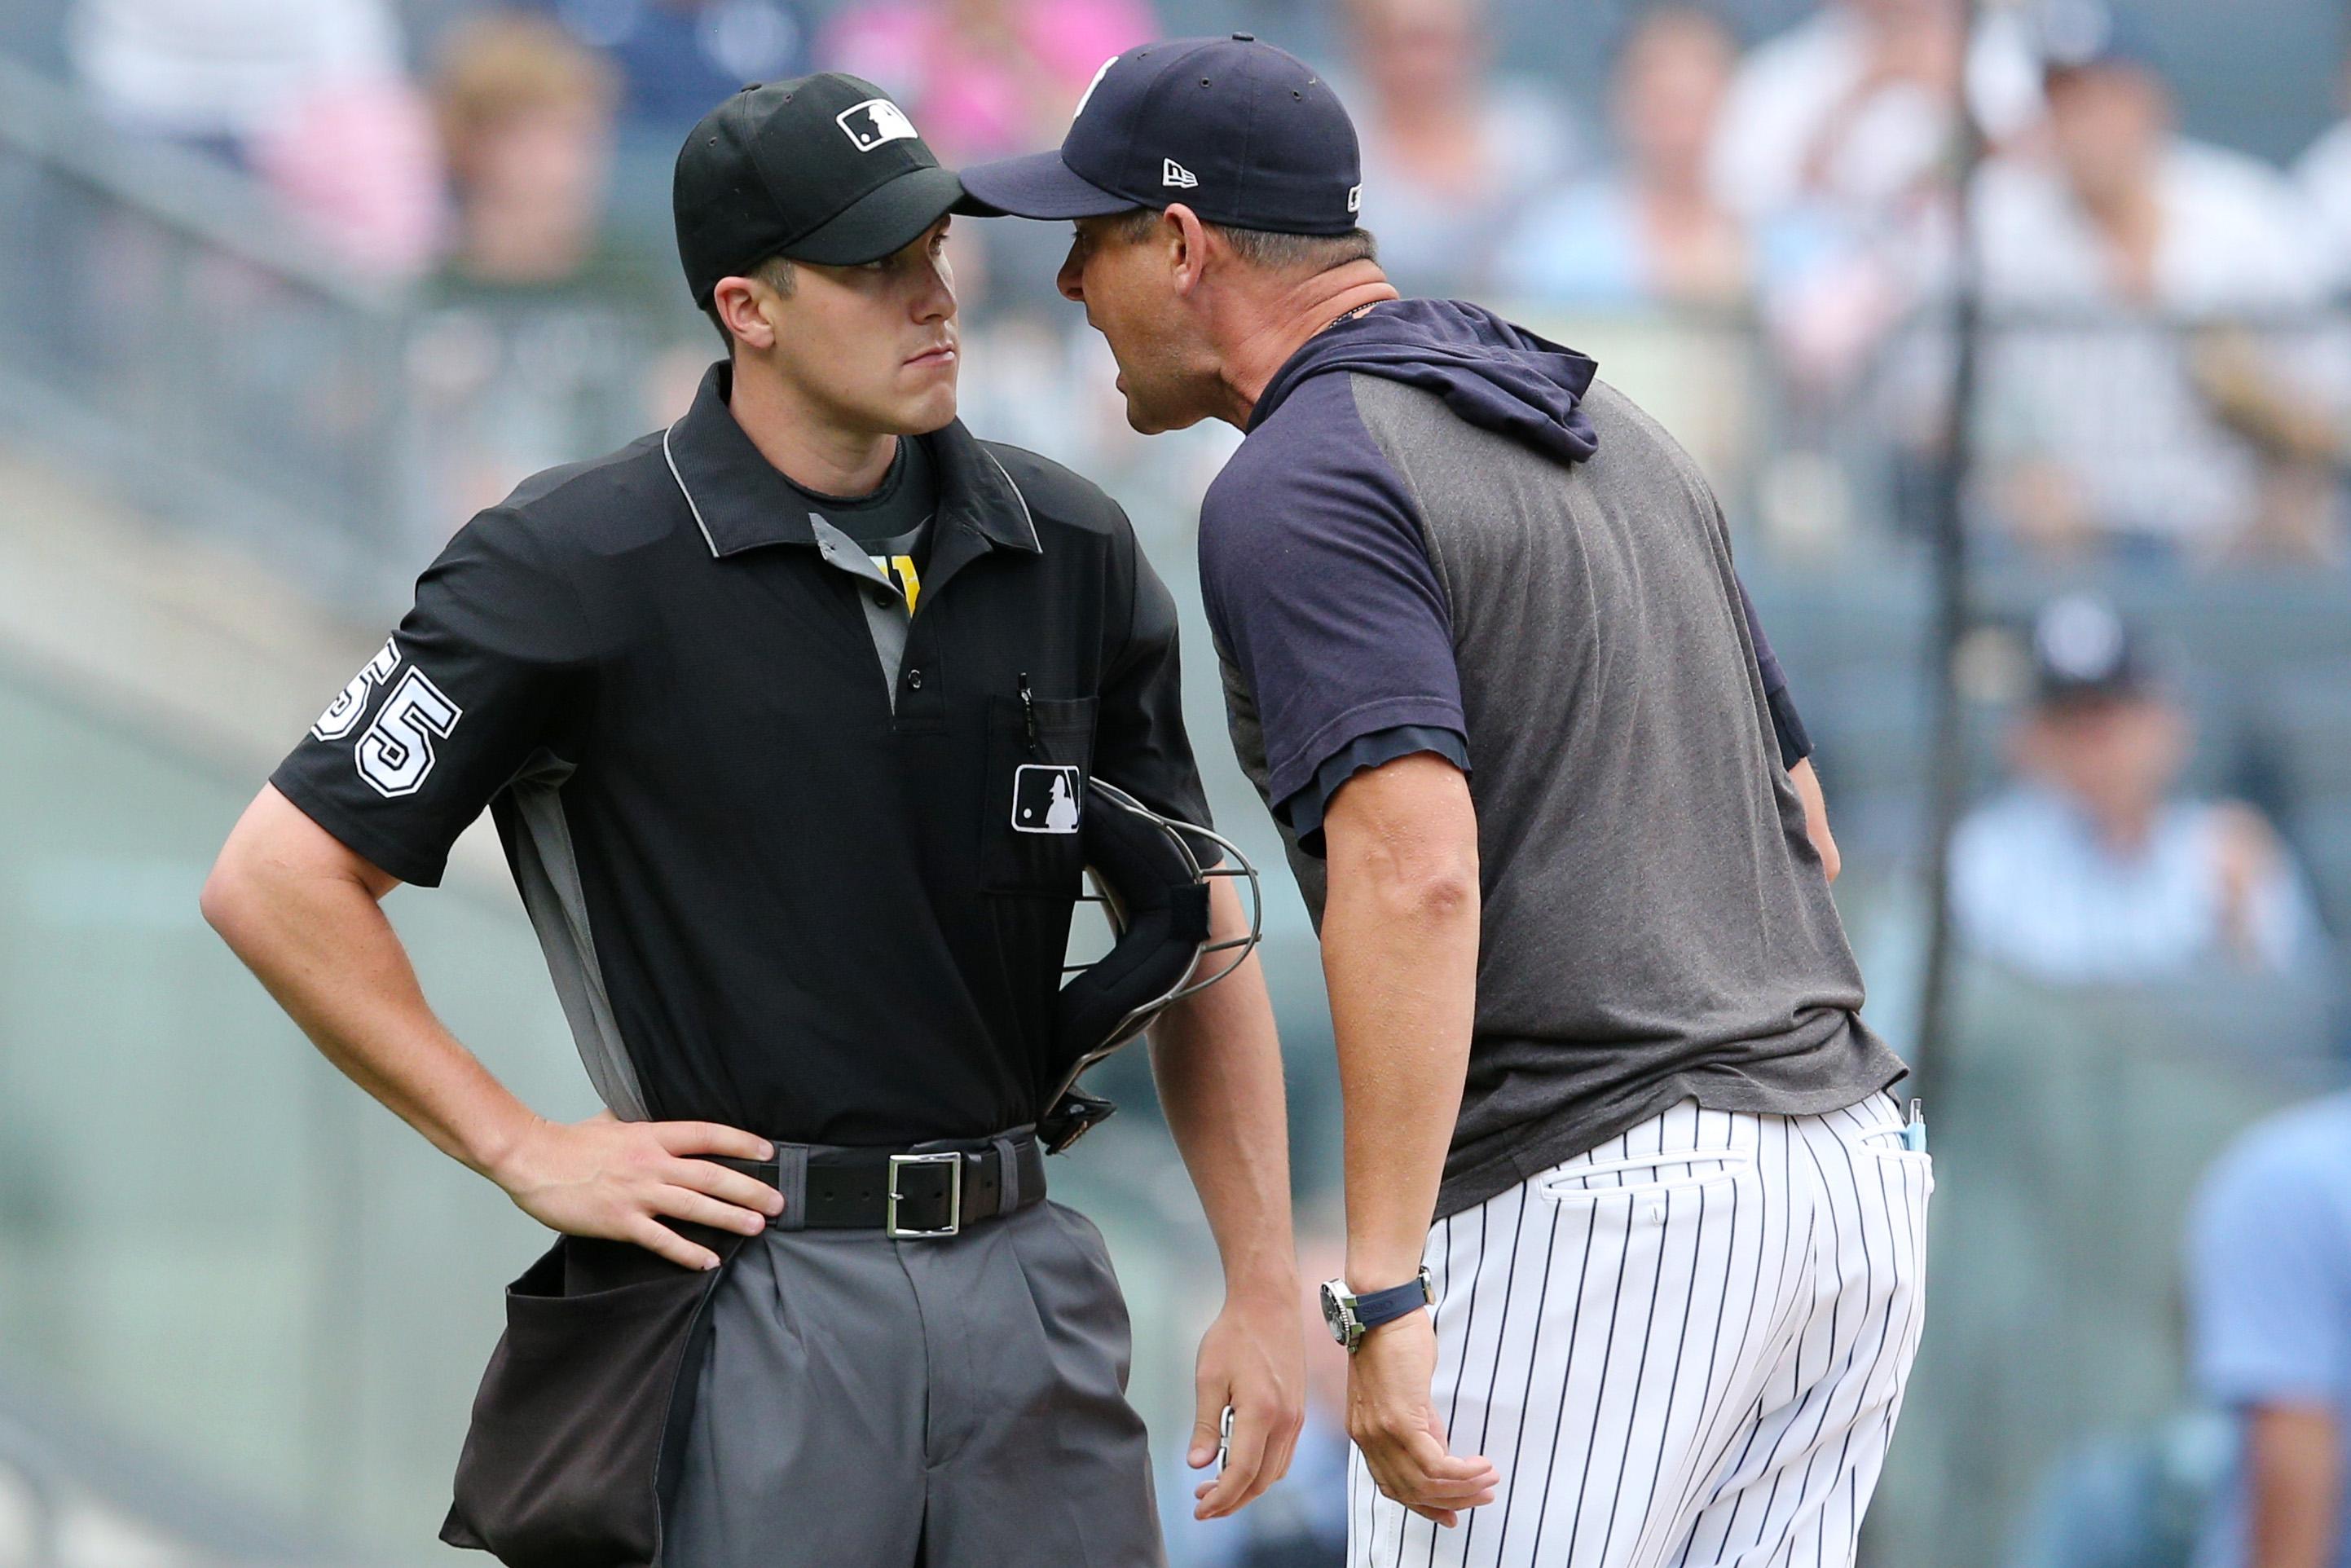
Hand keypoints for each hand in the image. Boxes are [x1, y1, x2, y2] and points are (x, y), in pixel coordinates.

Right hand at [490, 1110, 782, 1269]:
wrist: (532, 1160)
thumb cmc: (570, 1143)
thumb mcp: (612, 1121)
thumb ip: (641, 1123)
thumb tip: (657, 1115)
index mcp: (651, 1135)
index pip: (707, 1135)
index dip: (741, 1142)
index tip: (768, 1153)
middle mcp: (651, 1163)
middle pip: (711, 1174)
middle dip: (750, 1189)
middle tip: (778, 1201)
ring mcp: (637, 1193)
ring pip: (694, 1205)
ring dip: (730, 1218)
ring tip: (757, 1226)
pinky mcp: (621, 1221)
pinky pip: (662, 1239)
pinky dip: (687, 1252)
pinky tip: (708, 1261)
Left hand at [1187, 1287, 1305, 1518]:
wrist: (1269, 1305)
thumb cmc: (1236, 1335)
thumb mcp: (1209, 1377)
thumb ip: (1204, 1424)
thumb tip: (1197, 1464)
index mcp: (1261, 1413)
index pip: (1240, 1473)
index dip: (1219, 1498)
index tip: (1199, 1509)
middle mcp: (1286, 1422)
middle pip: (1261, 1481)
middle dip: (1231, 1500)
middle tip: (1203, 1503)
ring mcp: (1296, 1419)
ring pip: (1274, 1472)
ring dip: (1247, 1488)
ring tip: (1216, 1487)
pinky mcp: (1298, 1413)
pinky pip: (1283, 1456)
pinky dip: (1262, 1471)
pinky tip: (1241, 1465)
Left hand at [1347, 1309, 1497, 1526]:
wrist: (1382, 1310)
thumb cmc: (1396, 1344)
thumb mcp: (1406, 1396)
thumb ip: (1419, 1428)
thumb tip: (1443, 1456)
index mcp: (1365, 1435)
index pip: (1393, 1487)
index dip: (1425, 1506)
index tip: (1453, 1514)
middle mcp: (1367, 1439)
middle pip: (1410, 1492)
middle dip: (1452, 1501)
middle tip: (1483, 1496)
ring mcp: (1380, 1432)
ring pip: (1424, 1483)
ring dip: (1464, 1488)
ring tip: (1489, 1479)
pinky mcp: (1399, 1420)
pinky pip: (1435, 1464)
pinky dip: (1462, 1472)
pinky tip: (1481, 1465)